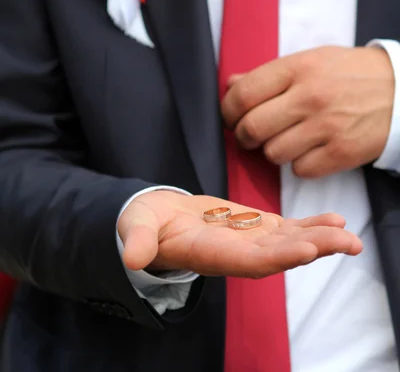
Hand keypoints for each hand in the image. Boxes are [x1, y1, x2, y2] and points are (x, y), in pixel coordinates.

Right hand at [118, 191, 362, 277]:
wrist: (158, 222)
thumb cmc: (144, 224)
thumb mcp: (136, 228)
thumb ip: (137, 241)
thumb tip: (131, 257)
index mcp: (209, 253)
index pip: (246, 261)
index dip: (276, 257)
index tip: (306, 251)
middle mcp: (234, 253)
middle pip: (278, 255)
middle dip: (313, 248)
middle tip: (347, 242)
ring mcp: (247, 240)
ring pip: (288, 241)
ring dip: (320, 239)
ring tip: (350, 234)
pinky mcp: (253, 226)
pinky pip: (286, 228)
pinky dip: (310, 225)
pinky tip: (336, 219)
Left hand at [221, 46, 393, 177]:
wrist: (398, 90)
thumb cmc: (346, 74)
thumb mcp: (308, 61)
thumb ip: (267, 74)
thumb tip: (230, 86)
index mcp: (298, 68)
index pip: (243, 95)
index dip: (228, 111)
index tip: (231, 116)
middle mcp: (310, 97)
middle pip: (252, 129)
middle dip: (243, 136)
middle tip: (250, 135)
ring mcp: (327, 126)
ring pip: (273, 153)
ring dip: (272, 151)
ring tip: (285, 139)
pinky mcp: (342, 152)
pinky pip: (300, 170)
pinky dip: (299, 164)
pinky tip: (309, 150)